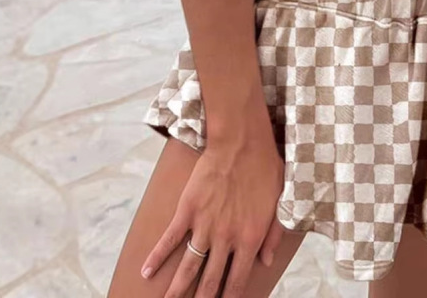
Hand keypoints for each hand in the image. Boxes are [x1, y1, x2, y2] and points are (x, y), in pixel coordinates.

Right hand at [140, 121, 284, 296]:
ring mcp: (204, 226)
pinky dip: (157, 257)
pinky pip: (169, 239)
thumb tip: (266, 260)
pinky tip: (146, 272)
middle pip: (209, 281)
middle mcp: (226, 238)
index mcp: (249, 239)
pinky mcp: (187, 210)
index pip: (236, 281)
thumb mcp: (280, 201)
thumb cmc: (265, 168)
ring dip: (176, 290)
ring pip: (188, 267)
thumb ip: (274, 234)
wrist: (241, 142)